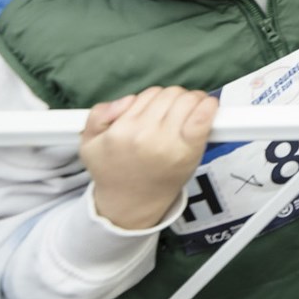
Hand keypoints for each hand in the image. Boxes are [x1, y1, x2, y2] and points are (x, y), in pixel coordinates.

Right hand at [80, 86, 217, 229]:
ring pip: (188, 99)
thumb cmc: (116, 170)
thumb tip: (127, 100)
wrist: (132, 203)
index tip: (159, 109)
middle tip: (174, 114)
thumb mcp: (90, 144)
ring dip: (193, 102)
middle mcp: (144, 135)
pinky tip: (208, 108)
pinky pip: (203, 116)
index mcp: (121, 131)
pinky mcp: (189, 150)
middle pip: (172, 94)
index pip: (149, 94)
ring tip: (187, 115)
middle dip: (175, 100)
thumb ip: (98, 115)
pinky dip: (209, 107)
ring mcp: (168, 143)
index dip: (157, 99)